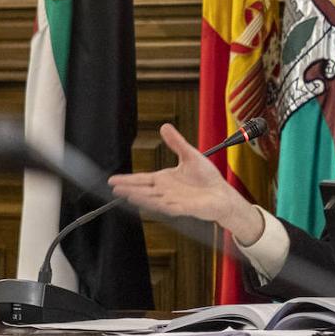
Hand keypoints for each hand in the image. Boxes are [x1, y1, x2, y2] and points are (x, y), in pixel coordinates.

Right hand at [108, 123, 262, 242]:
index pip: (142, 179)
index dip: (127, 179)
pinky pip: (167, 206)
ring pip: (151, 199)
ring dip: (138, 197)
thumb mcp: (190, 155)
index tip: (112, 180)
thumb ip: (176, 143)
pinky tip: (148, 201)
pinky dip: (157, 204)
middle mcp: (166, 191)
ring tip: (124, 194)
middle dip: (128, 189)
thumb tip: (165, 126)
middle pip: (143, 190)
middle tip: (113, 188)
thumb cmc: (207, 178)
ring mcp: (173, 200)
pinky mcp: (183, 208)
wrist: (222, 193)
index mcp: (165, 179)